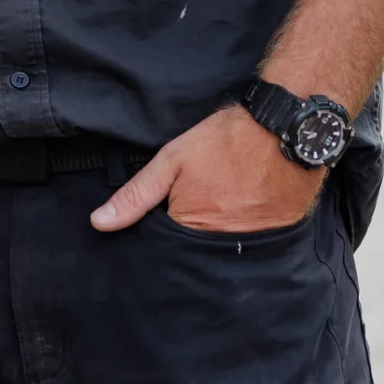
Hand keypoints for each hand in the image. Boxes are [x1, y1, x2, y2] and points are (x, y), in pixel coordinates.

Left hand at [89, 105, 324, 234]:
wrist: (285, 129)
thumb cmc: (225, 141)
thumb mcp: (172, 160)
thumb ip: (136, 195)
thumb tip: (99, 223)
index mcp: (191, 227)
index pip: (167, 249)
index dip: (164, 234)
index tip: (170, 218)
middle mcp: (222, 245)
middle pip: (197, 254)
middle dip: (191, 241)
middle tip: (203, 207)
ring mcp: (253, 244)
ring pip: (226, 254)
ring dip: (220, 239)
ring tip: (226, 209)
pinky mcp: (278, 238)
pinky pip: (256, 248)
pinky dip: (249, 236)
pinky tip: (248, 213)